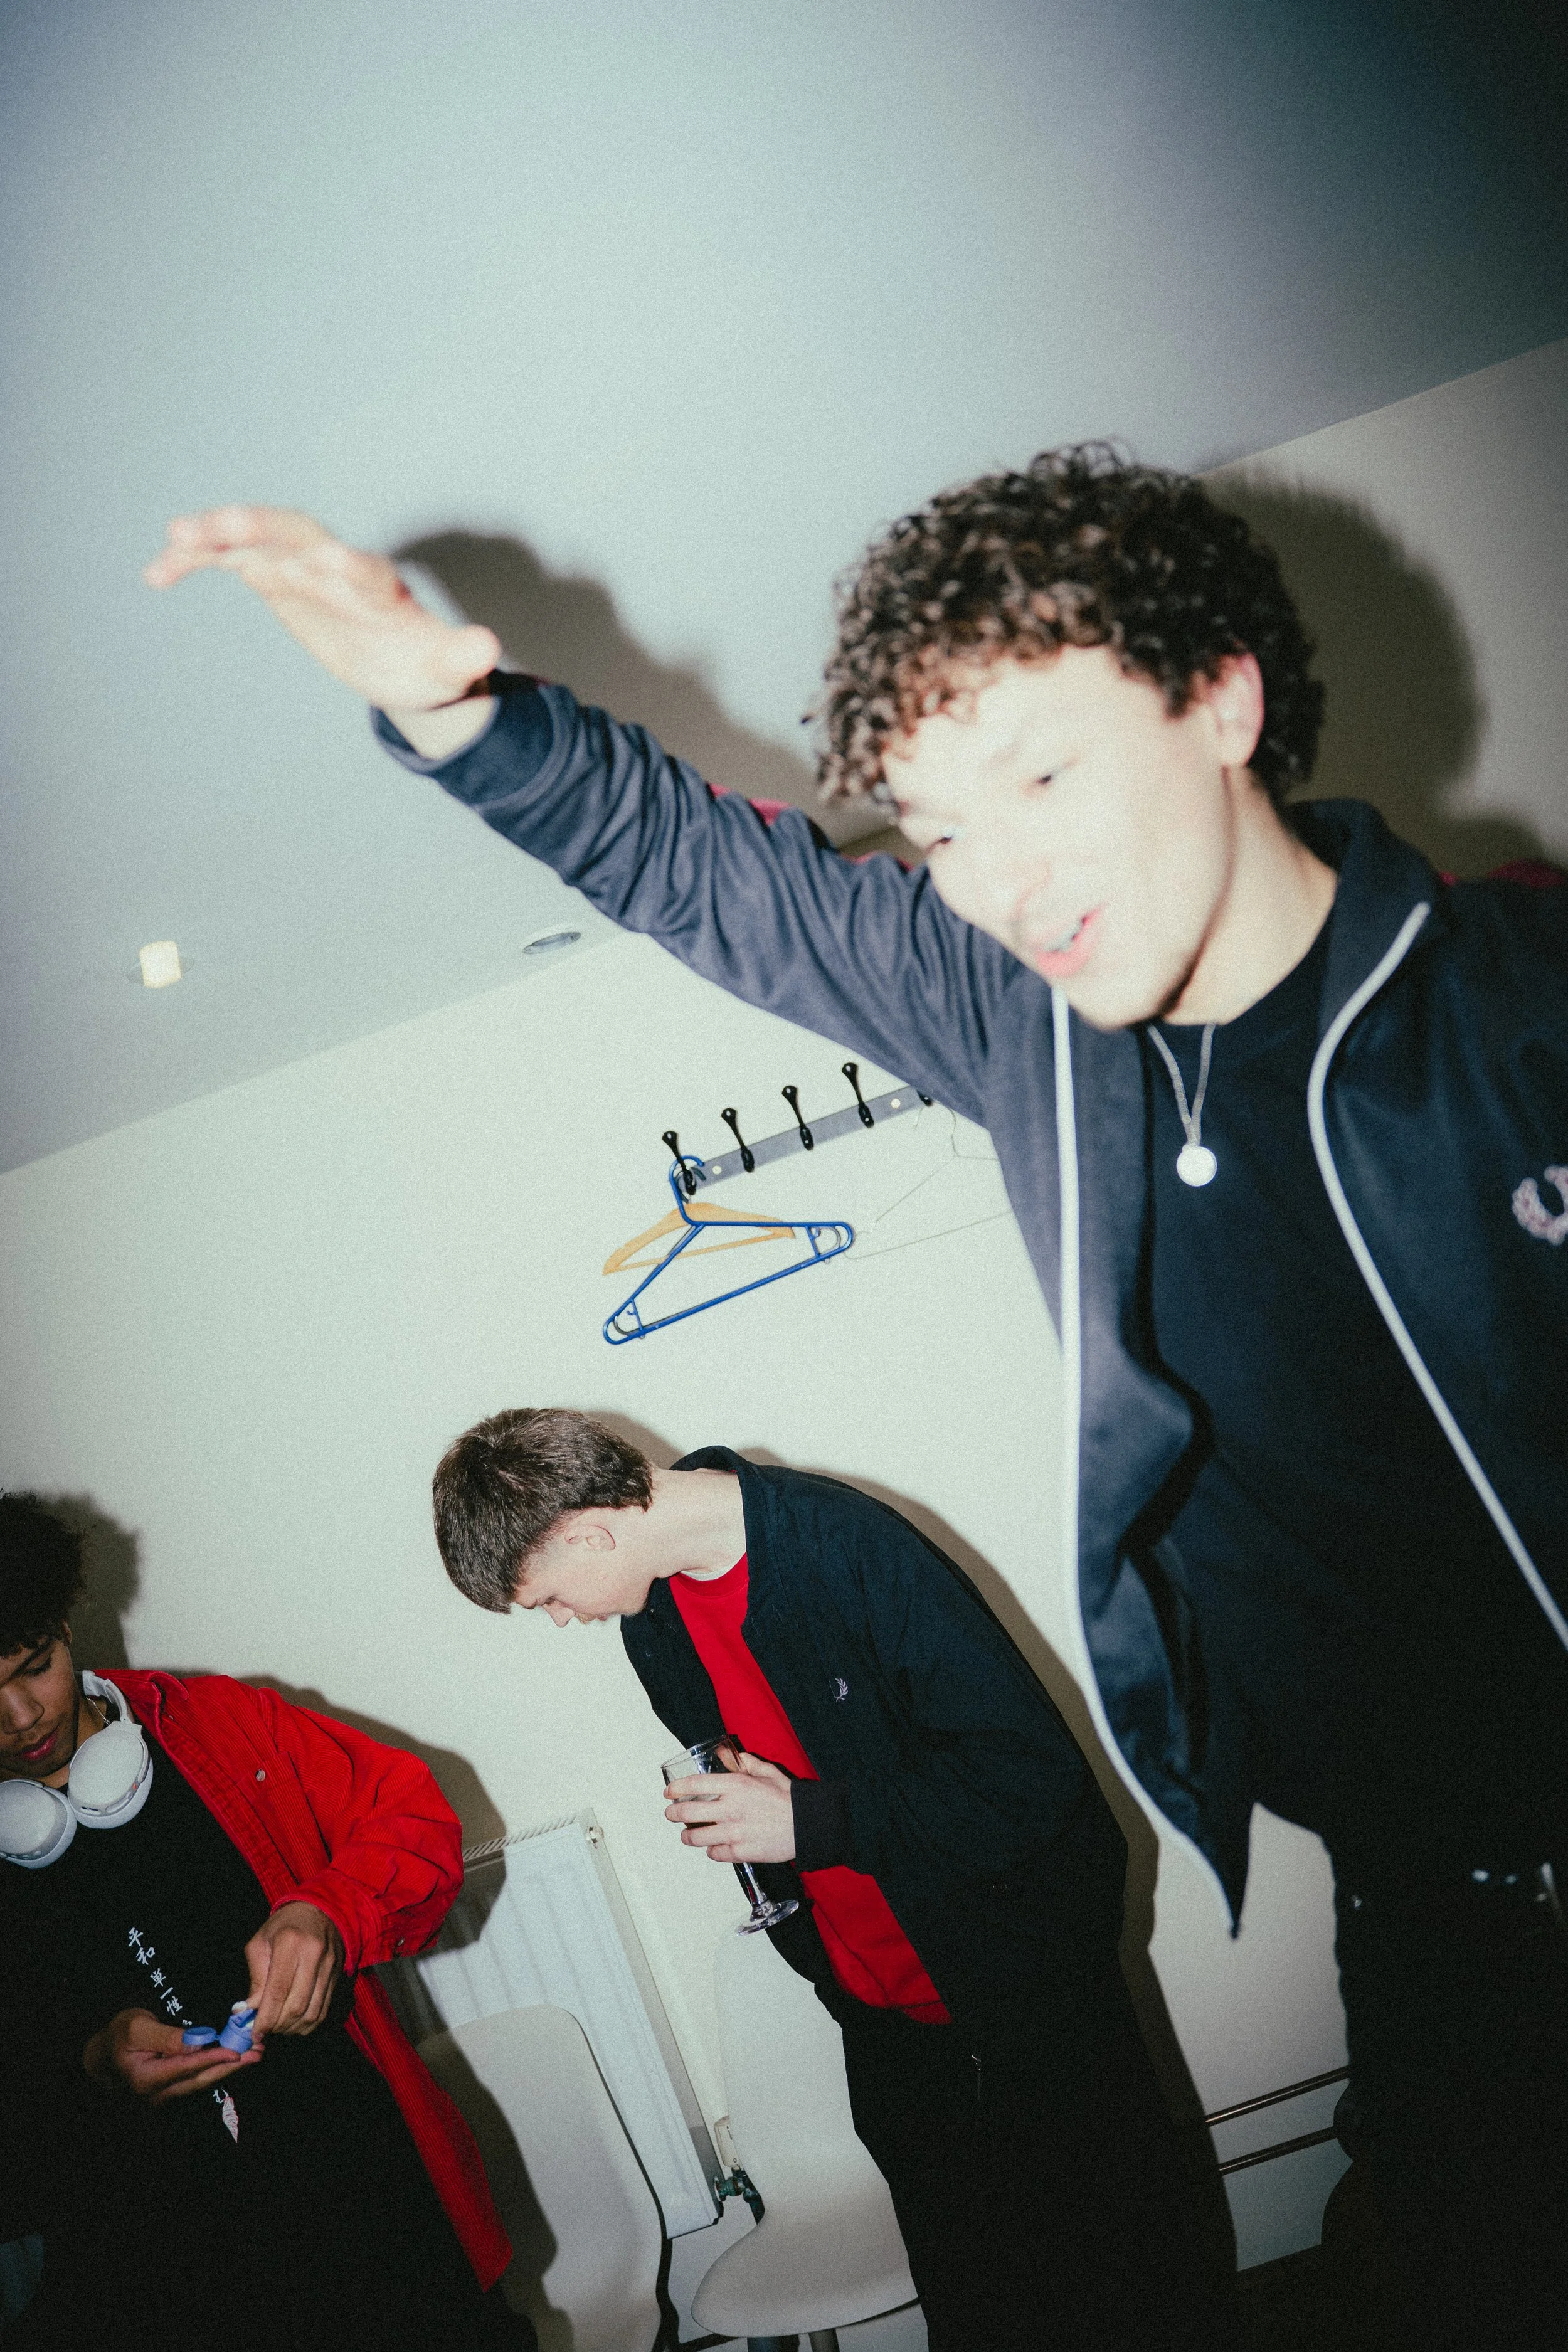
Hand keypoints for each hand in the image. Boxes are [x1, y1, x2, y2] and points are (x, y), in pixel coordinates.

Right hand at [83, 2007, 260, 2103]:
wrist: (106, 2054)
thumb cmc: (121, 2036)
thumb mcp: (137, 2028)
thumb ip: (167, 2037)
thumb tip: (197, 2041)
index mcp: (146, 2079)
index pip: (186, 2068)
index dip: (212, 2059)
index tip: (235, 2051)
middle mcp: (157, 2094)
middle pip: (199, 2080)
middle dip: (230, 2067)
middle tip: (256, 2053)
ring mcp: (164, 2096)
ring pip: (202, 2082)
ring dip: (229, 2068)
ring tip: (255, 2053)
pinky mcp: (172, 2090)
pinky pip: (199, 2079)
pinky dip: (218, 2068)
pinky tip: (237, 2058)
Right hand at [144, 506, 500, 754]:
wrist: (404, 665)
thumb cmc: (426, 667)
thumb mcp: (447, 669)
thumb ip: (462, 657)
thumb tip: (487, 650)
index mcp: (381, 589)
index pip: (363, 570)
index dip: (346, 565)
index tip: (327, 559)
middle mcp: (337, 566)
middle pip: (299, 534)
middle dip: (264, 527)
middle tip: (222, 525)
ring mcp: (301, 568)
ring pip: (257, 539)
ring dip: (217, 536)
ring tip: (173, 540)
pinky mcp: (275, 579)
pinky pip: (230, 562)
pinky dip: (195, 564)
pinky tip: (156, 575)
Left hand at [243, 1901, 343, 2039]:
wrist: (320, 1910)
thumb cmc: (284, 1926)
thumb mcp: (260, 1943)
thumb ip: (255, 1978)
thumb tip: (247, 2011)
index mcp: (290, 1943)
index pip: (278, 1991)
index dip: (265, 2017)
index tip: (255, 2032)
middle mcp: (313, 1955)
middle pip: (296, 2005)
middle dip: (277, 2025)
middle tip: (265, 2030)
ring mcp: (329, 1966)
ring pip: (312, 2012)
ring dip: (292, 2028)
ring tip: (278, 2027)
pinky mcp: (337, 1976)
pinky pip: (323, 2010)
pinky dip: (307, 2024)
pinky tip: (294, 2023)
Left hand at [664, 1752, 795, 1864]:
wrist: (807, 1825)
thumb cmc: (788, 1798)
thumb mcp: (766, 1772)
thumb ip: (742, 1762)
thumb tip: (722, 1755)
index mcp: (736, 1786)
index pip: (695, 1785)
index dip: (676, 1788)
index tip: (669, 1792)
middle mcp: (730, 1809)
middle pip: (688, 1813)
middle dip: (673, 1813)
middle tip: (671, 1813)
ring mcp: (734, 1833)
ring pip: (696, 1837)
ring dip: (687, 1836)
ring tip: (687, 1834)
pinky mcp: (741, 1852)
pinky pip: (714, 1853)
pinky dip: (711, 1850)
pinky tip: (713, 1846)